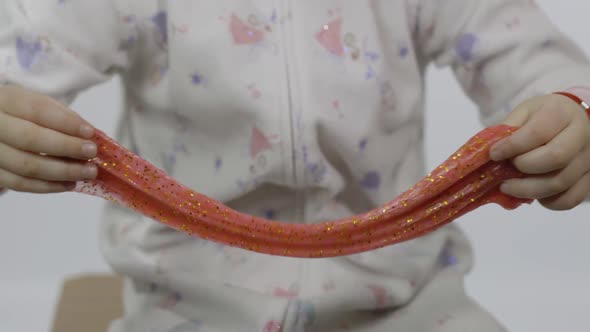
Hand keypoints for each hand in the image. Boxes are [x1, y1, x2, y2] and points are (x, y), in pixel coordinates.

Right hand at [0, 85, 97, 192]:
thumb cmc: (22, 115)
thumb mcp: (38, 104)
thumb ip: (62, 116)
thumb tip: (89, 133)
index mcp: (5, 100)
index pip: (36, 110)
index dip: (65, 122)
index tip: (90, 132)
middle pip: (29, 138)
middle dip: (66, 147)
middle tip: (91, 152)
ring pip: (26, 165)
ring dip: (62, 171)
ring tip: (88, 172)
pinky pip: (19, 184)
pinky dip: (48, 186)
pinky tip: (70, 184)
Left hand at [489, 94, 589, 209]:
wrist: (575, 119)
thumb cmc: (544, 116)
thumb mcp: (524, 112)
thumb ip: (508, 130)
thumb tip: (489, 153)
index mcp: (561, 114)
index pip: (538, 132)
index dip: (512, 146)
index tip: (494, 154)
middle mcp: (581, 136)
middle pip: (554, 158)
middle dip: (522, 168)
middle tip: (503, 172)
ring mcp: (589, 159)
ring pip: (560, 182)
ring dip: (528, 190)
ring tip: (508, 186)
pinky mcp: (589, 179)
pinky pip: (570, 199)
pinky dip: (547, 202)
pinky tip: (533, 194)